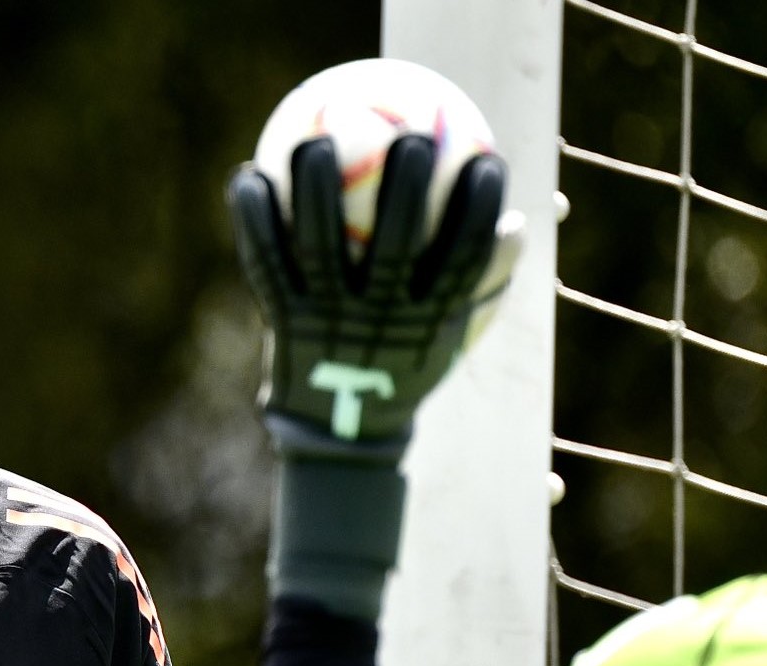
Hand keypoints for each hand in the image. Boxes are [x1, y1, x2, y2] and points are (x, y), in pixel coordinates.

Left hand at [228, 133, 519, 445]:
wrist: (340, 428)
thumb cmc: (403, 364)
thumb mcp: (450, 334)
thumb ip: (483, 280)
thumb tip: (520, 223)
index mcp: (427, 321)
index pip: (463, 258)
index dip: (477, 209)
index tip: (487, 160)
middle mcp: (379, 320)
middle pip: (396, 245)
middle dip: (407, 187)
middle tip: (413, 135)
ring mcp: (328, 319)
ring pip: (320, 246)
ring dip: (317, 189)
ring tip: (317, 139)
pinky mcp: (284, 320)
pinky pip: (266, 261)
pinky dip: (254, 220)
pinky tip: (247, 175)